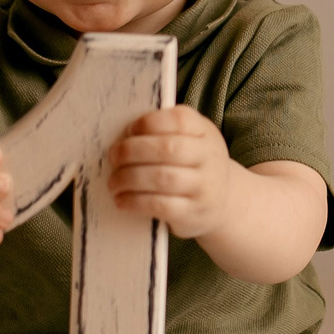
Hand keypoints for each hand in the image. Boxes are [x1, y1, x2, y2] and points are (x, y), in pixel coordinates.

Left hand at [108, 106, 238, 239]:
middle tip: (113, 157)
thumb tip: (124, 136)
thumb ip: (164, 133)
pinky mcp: (193, 213)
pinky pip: (161, 205)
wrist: (220, 205)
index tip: (129, 131)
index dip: (149, 122)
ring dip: (129, 178)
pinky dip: (135, 201)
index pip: (180, 120)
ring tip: (114, 182)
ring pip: (162, 178)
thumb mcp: (190, 142)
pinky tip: (122, 200)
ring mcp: (204, 187)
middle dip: (132, 151)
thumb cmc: (193, 167)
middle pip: (168, 148)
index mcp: (206, 133)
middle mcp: (210, 158)